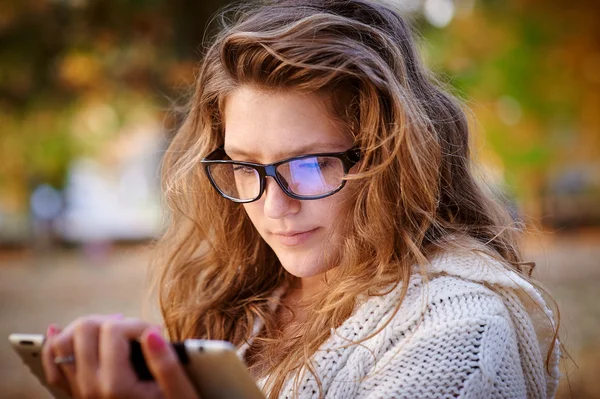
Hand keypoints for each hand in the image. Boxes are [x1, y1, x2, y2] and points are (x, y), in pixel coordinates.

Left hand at [41, 314, 199, 398]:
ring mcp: (79, 391)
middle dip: (112, 321)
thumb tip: (152, 333)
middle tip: (134, 330)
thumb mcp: (179, 393)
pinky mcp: (75, 392)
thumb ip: (167, 365)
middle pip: (84, 330)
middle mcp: (91, 388)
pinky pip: (52, 361)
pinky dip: (56, 343)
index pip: (113, 330)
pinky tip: (62, 332)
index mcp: (117, 386)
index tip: (155, 332)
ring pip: (63, 340)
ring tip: (112, 330)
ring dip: (87, 328)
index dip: (137, 323)